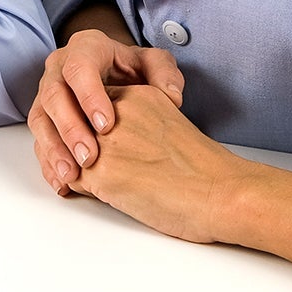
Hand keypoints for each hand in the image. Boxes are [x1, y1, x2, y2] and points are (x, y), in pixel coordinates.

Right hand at [28, 27, 184, 190]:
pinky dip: (48, 162)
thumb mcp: (153, 63)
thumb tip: (171, 97)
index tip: (106, 126)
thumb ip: (164, 74)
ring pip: (39, 119)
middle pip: (53, 96)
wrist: (112, 72)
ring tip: (72, 176)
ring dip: (53, 149)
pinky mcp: (43, 117)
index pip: (79, 68)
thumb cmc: (132, 69)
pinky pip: (37, 139)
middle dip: (69, 129)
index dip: (89, 97)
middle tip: (89, 157)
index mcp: (85, 48)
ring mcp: (46, 93)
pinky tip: (61, 182)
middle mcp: (58, 69)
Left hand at [66, 85, 255, 242]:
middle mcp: (115, 113)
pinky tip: (103, 195)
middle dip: (76, 147)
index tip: (100, 145)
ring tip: (98, 182)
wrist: (222, 192)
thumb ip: (135, 121)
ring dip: (77, 168)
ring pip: (68, 151)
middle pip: (74, 125)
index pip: (91, 105)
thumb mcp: (166, 121)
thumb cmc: (203, 168)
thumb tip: (113, 139)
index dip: (90, 128)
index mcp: (134, 96)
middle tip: (88, 165)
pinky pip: (73, 178)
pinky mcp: (100, 172)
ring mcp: (104, 142)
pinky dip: (81, 189)